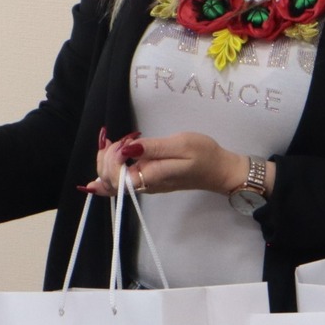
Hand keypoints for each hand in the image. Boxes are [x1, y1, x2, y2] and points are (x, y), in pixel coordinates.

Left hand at [100, 131, 246, 196]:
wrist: (218, 170)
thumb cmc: (204, 154)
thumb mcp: (181, 144)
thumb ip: (154, 148)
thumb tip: (128, 149)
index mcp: (151, 177)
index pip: (117, 176)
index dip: (112, 159)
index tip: (125, 141)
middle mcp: (144, 185)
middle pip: (109, 180)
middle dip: (106, 158)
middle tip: (119, 139)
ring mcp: (145, 185)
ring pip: (112, 181)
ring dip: (106, 161)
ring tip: (114, 143)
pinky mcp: (147, 181)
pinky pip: (120, 181)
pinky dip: (110, 169)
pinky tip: (106, 159)